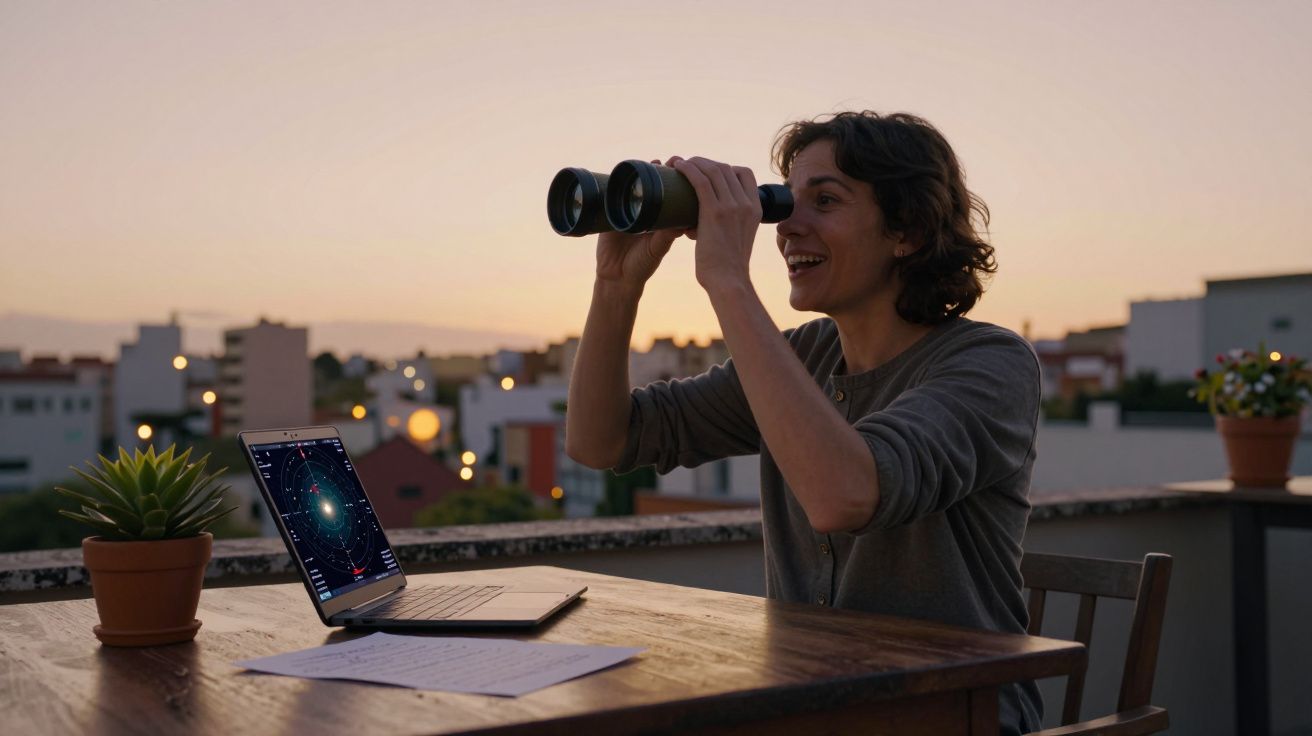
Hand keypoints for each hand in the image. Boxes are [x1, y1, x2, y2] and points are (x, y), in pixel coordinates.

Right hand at [594, 158, 687, 291]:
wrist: (617, 278)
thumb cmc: (642, 265)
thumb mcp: (656, 249)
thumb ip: (665, 237)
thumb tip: (680, 224)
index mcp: (660, 217)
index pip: (670, 193)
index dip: (677, 179)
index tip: (686, 169)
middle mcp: (645, 210)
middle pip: (653, 183)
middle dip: (662, 169)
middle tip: (671, 161)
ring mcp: (626, 209)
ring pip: (635, 185)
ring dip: (643, 171)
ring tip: (654, 162)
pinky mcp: (608, 213)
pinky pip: (612, 194)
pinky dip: (617, 182)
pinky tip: (624, 172)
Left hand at [669, 156, 761, 293]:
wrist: (728, 281)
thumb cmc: (728, 267)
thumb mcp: (739, 239)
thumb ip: (730, 226)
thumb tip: (703, 222)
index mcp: (756, 208)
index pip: (744, 173)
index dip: (725, 167)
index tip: (709, 173)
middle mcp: (746, 204)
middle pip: (725, 168)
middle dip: (705, 163)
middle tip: (689, 167)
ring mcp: (732, 206)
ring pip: (713, 170)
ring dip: (694, 162)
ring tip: (680, 165)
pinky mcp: (714, 212)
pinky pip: (700, 181)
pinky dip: (688, 170)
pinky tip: (679, 167)